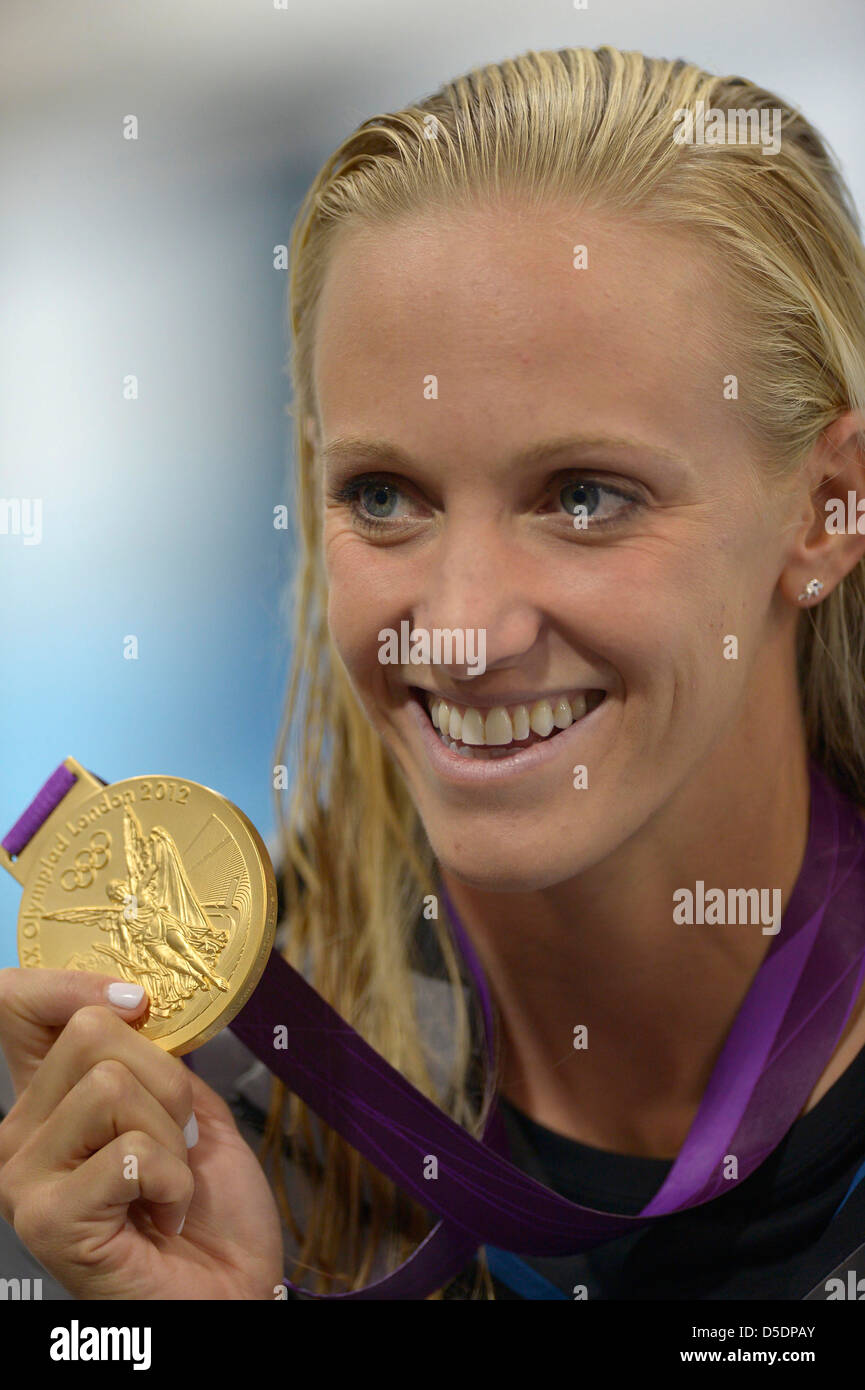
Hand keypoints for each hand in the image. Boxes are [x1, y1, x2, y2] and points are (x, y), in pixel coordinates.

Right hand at [0, 968, 284, 1298]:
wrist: (232, 1292)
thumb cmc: (211, 1211)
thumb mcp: (188, 1105)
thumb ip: (156, 1051)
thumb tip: (138, 997)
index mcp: (50, 1098)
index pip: (14, 1004)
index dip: (72, 984)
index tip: (137, 1004)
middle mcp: (19, 1134)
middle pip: (92, 1032)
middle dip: (166, 1081)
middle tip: (177, 1140)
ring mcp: (24, 1179)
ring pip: (111, 1085)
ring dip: (172, 1136)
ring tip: (170, 1185)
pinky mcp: (46, 1219)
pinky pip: (127, 1150)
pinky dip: (172, 1180)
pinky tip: (164, 1217)